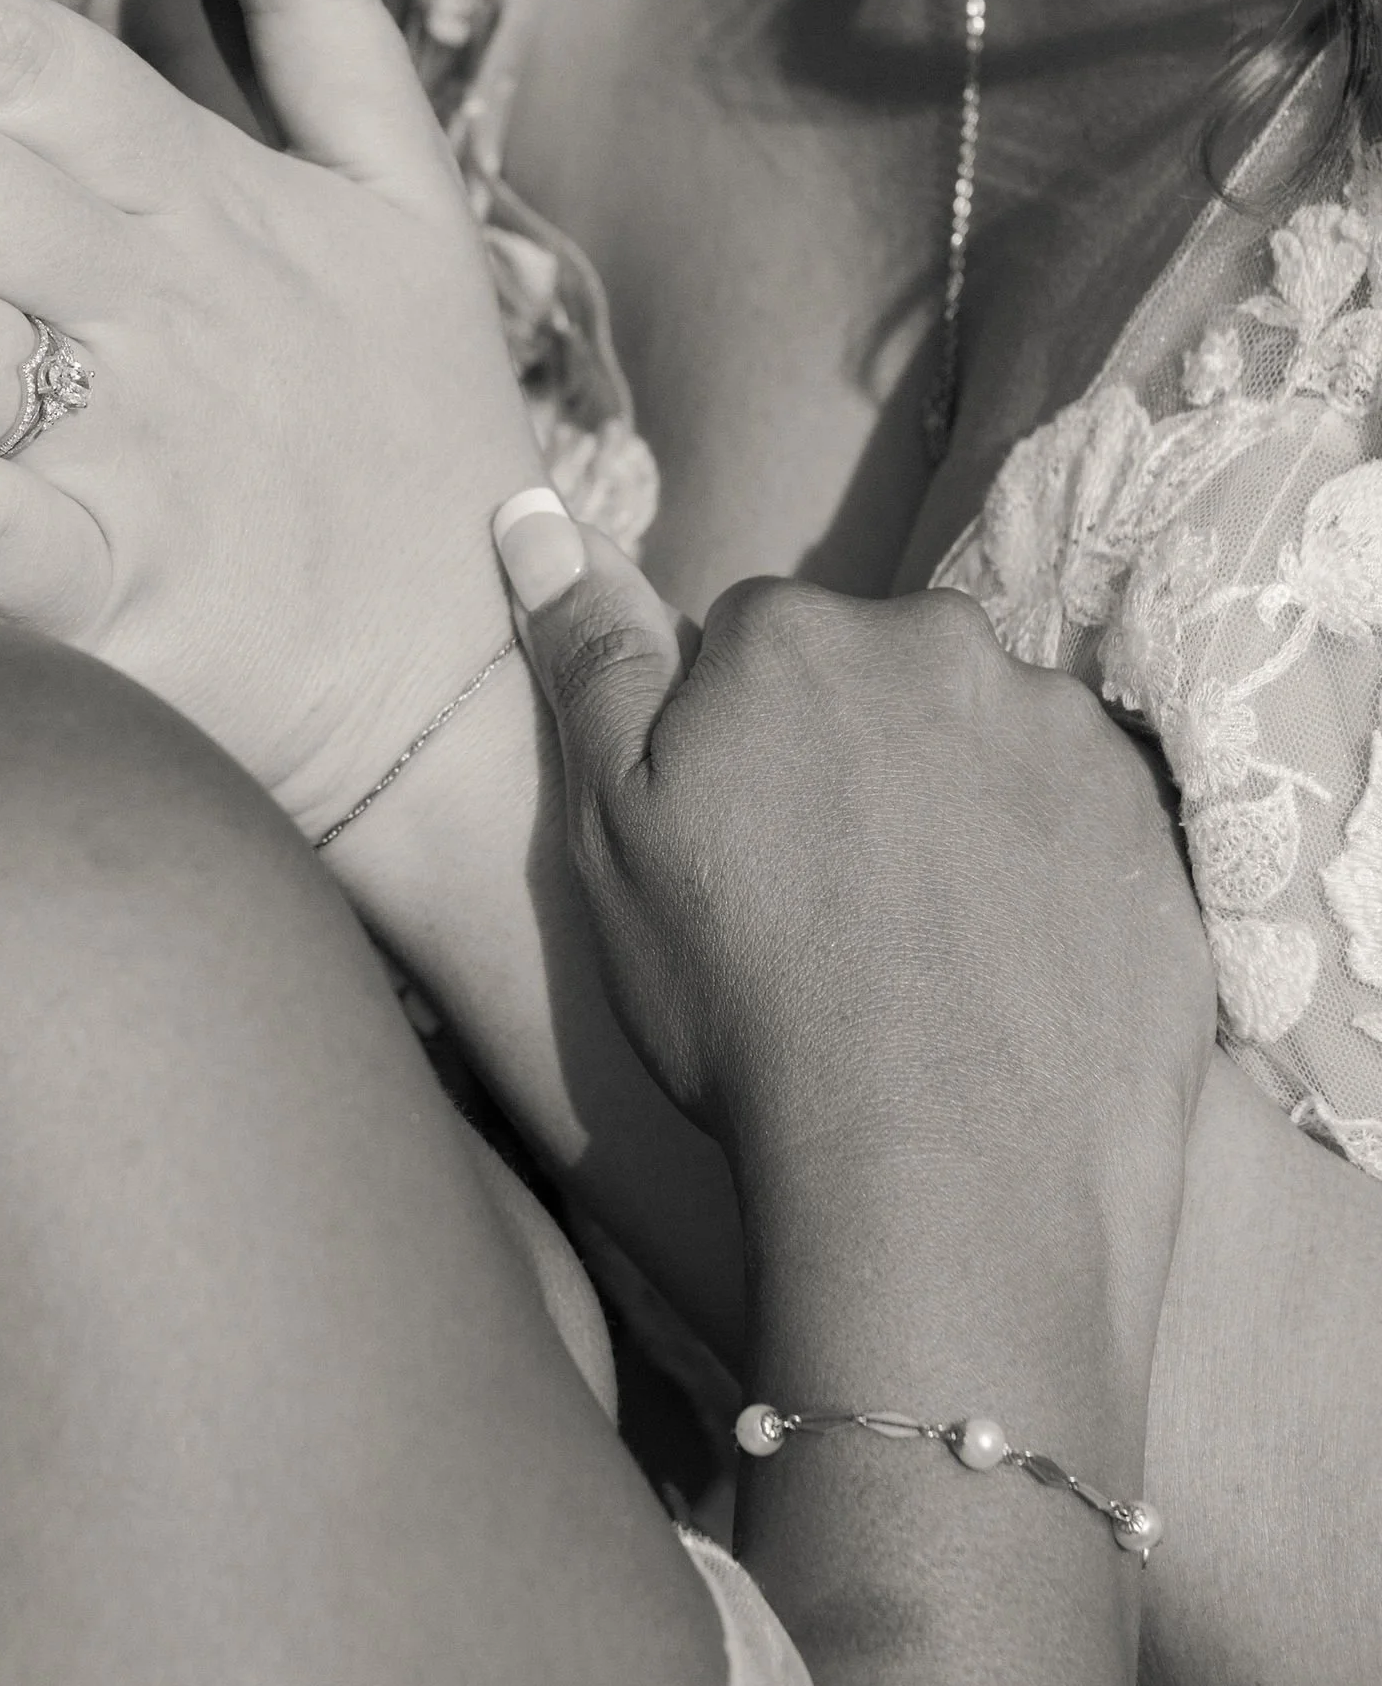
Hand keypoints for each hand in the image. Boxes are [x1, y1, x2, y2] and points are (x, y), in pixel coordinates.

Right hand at [492, 495, 1216, 1351]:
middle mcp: (947, 648)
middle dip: (858, 757)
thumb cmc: (744, 1003)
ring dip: (959, 813)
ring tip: (924, 954)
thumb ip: (588, 659)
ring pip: (991, 745)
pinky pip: (1085, 827)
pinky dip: (1049, 878)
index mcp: (799, 635)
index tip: (739, 844)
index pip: (755, 640)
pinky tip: (1004, 976)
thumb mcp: (615, 834)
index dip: (737, 744)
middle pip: (886, 676)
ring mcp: (1068, 738)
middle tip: (829, 902)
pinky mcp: (1156, 832)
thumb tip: (530, 514)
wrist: (943, 1171)